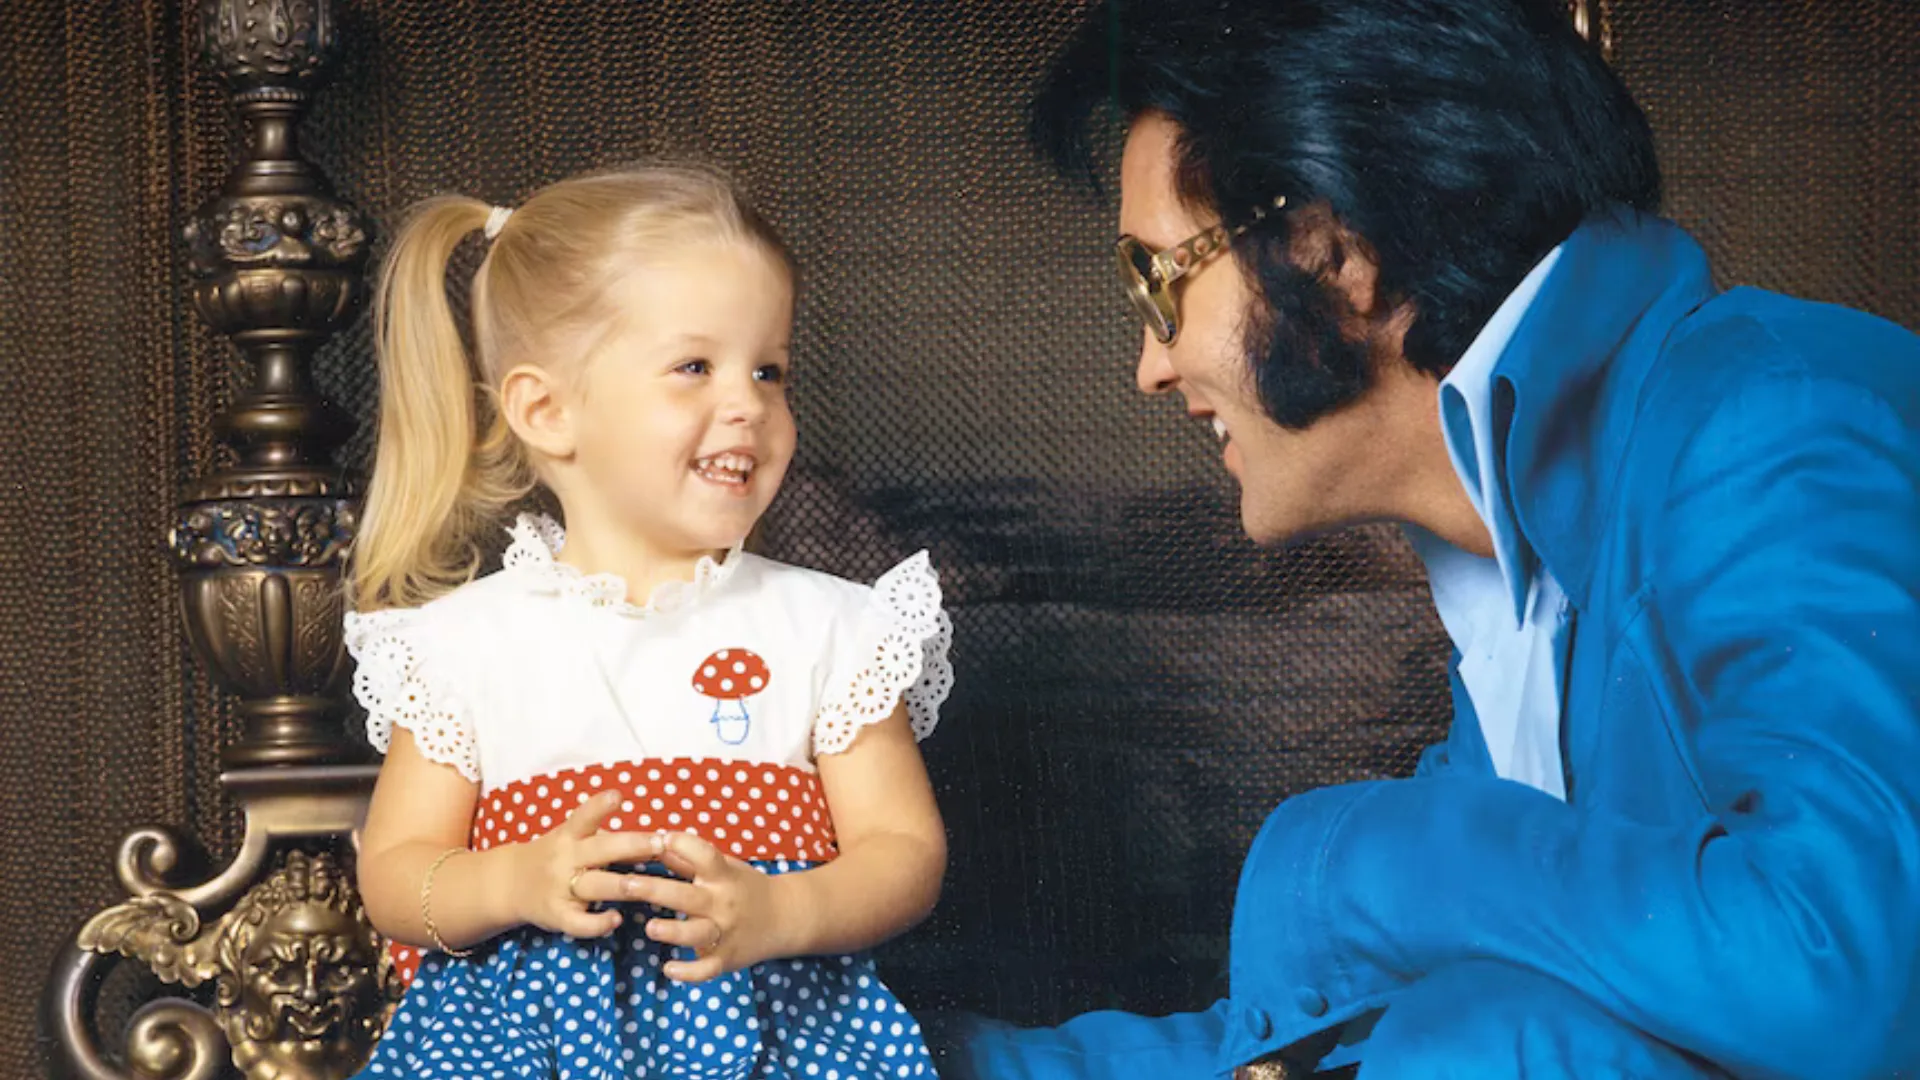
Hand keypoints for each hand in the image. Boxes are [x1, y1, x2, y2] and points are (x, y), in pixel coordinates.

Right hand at [507, 791, 669, 938]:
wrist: (509, 883)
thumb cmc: (556, 856)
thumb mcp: (573, 838)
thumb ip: (607, 839)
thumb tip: (659, 842)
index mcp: (570, 835)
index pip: (584, 816)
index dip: (599, 806)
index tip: (617, 796)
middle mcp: (565, 858)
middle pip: (600, 850)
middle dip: (631, 845)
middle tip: (661, 843)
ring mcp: (560, 887)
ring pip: (595, 885)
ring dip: (622, 885)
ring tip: (647, 886)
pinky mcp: (557, 914)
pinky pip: (578, 922)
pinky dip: (597, 923)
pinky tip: (616, 920)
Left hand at [631, 832, 781, 982]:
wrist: (785, 917)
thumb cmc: (744, 887)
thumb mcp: (724, 867)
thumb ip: (689, 860)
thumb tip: (653, 842)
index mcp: (723, 876)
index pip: (704, 855)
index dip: (683, 844)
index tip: (658, 839)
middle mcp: (723, 903)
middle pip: (687, 896)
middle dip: (655, 890)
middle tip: (626, 884)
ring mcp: (725, 932)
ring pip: (696, 934)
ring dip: (672, 932)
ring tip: (650, 928)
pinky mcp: (727, 958)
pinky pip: (707, 969)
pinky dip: (689, 972)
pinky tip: (668, 969)